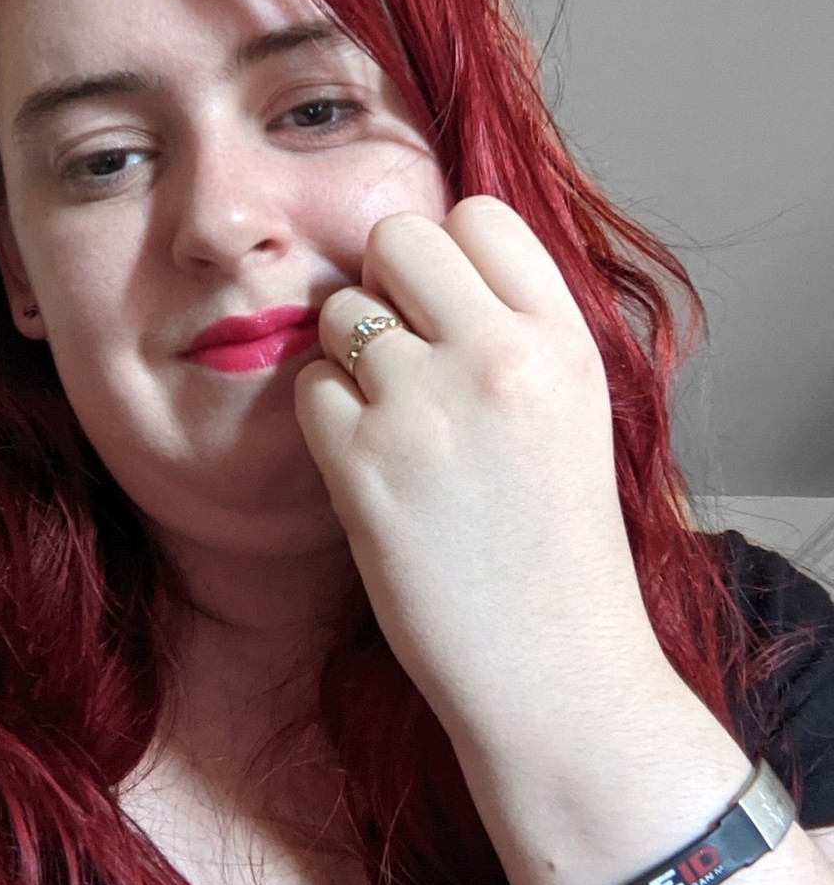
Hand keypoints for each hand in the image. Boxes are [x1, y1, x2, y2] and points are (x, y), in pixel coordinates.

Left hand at [294, 195, 666, 746]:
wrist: (554, 670)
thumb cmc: (560, 542)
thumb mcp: (573, 406)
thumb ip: (513, 325)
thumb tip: (431, 256)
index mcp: (562, 340)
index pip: (478, 214)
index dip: (450, 251)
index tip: (448, 304)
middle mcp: (496, 357)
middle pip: (396, 237)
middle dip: (387, 282)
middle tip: (405, 348)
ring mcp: (424, 408)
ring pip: (341, 312)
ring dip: (352, 356)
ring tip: (396, 419)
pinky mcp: (362, 465)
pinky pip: (310, 388)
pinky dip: (329, 419)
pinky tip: (371, 465)